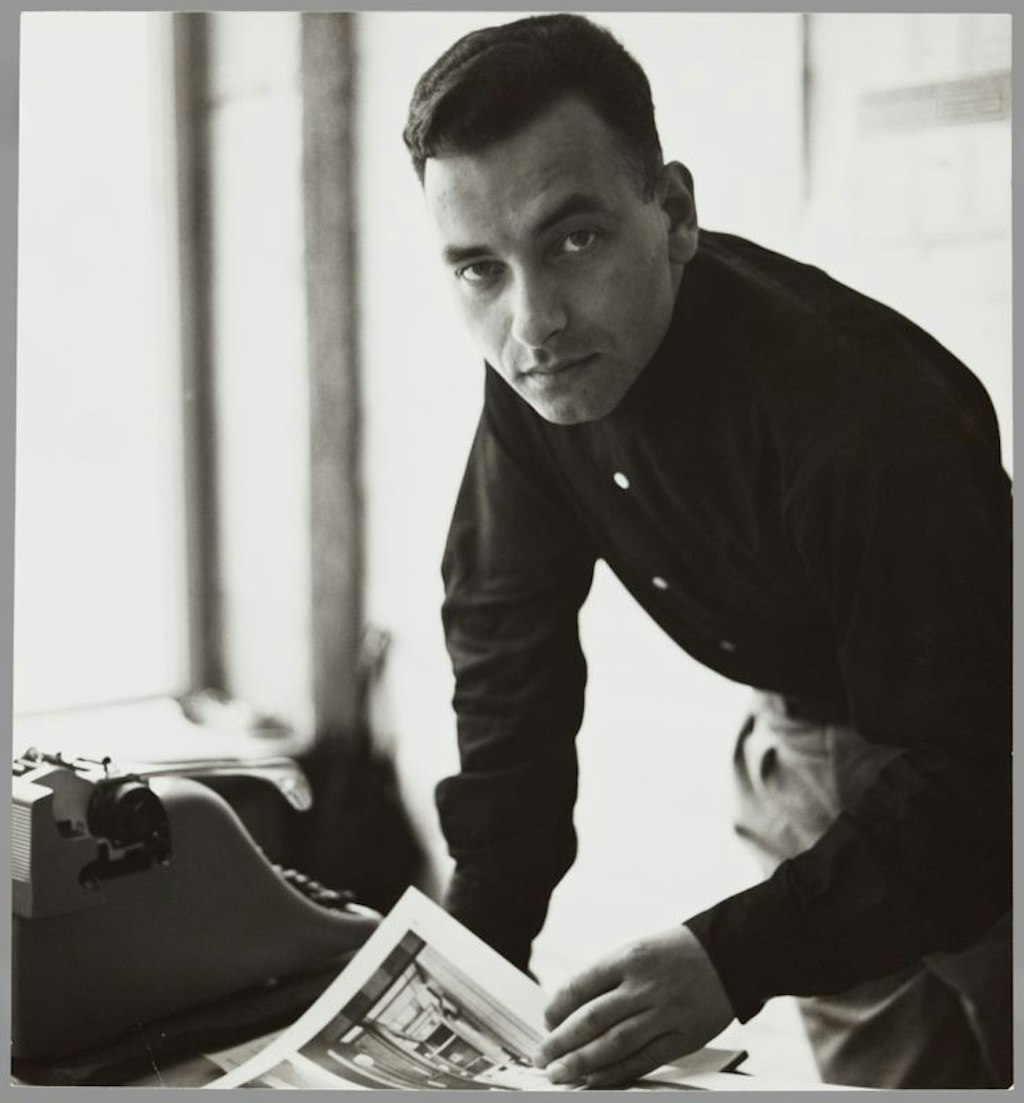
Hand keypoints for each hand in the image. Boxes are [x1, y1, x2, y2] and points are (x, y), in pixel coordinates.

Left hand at [536, 925, 733, 1088]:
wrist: (729, 954)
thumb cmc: (677, 952)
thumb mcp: (638, 949)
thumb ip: (609, 977)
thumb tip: (571, 1007)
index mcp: (629, 957)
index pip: (581, 985)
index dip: (558, 1008)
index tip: (547, 1021)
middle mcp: (644, 985)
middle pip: (592, 1019)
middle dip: (562, 1041)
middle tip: (543, 1056)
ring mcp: (664, 1013)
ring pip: (615, 1044)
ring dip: (582, 1063)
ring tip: (560, 1073)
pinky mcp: (683, 1037)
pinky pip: (644, 1060)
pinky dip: (616, 1073)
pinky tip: (596, 1080)